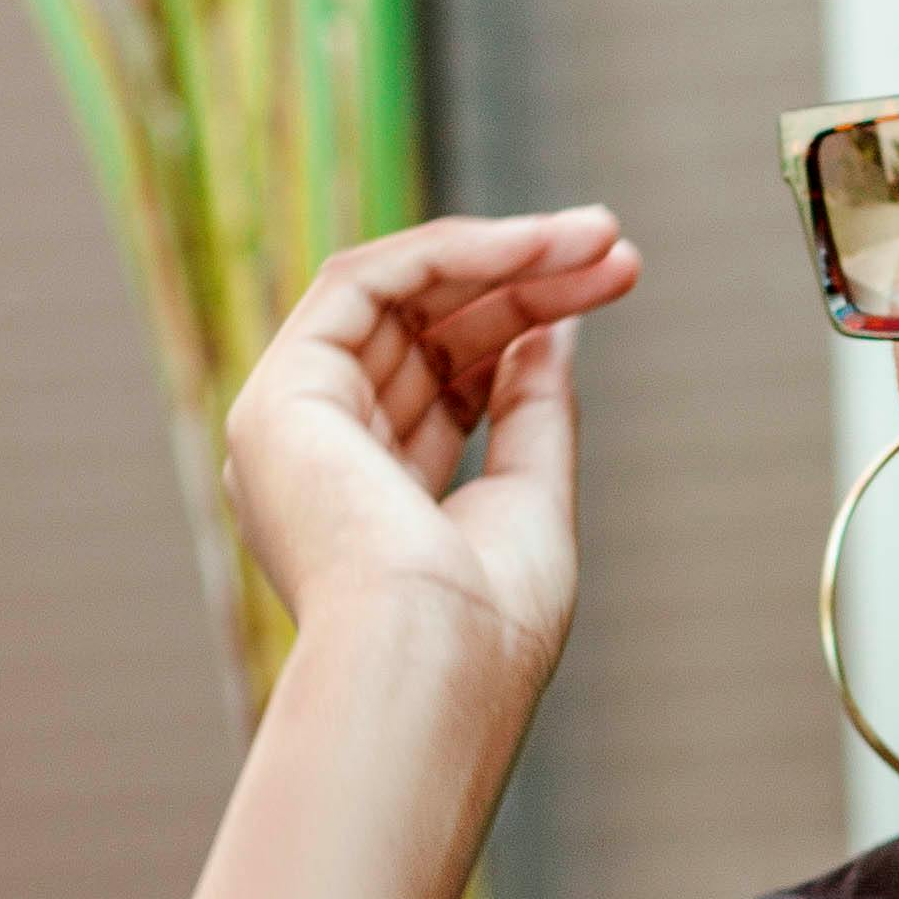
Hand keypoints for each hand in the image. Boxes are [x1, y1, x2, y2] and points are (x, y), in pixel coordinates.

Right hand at [222, 208, 641, 690]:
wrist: (438, 662)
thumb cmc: (489, 622)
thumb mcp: (529, 497)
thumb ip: (531, 411)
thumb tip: (552, 329)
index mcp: (370, 504)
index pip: (447, 381)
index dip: (529, 323)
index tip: (615, 283)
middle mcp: (318, 462)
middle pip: (426, 332)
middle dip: (528, 279)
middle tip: (620, 247)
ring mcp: (290, 429)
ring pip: (398, 296)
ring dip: (504, 254)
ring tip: (599, 236)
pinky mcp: (279, 397)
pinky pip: (362, 281)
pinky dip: (452, 252)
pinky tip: (536, 243)